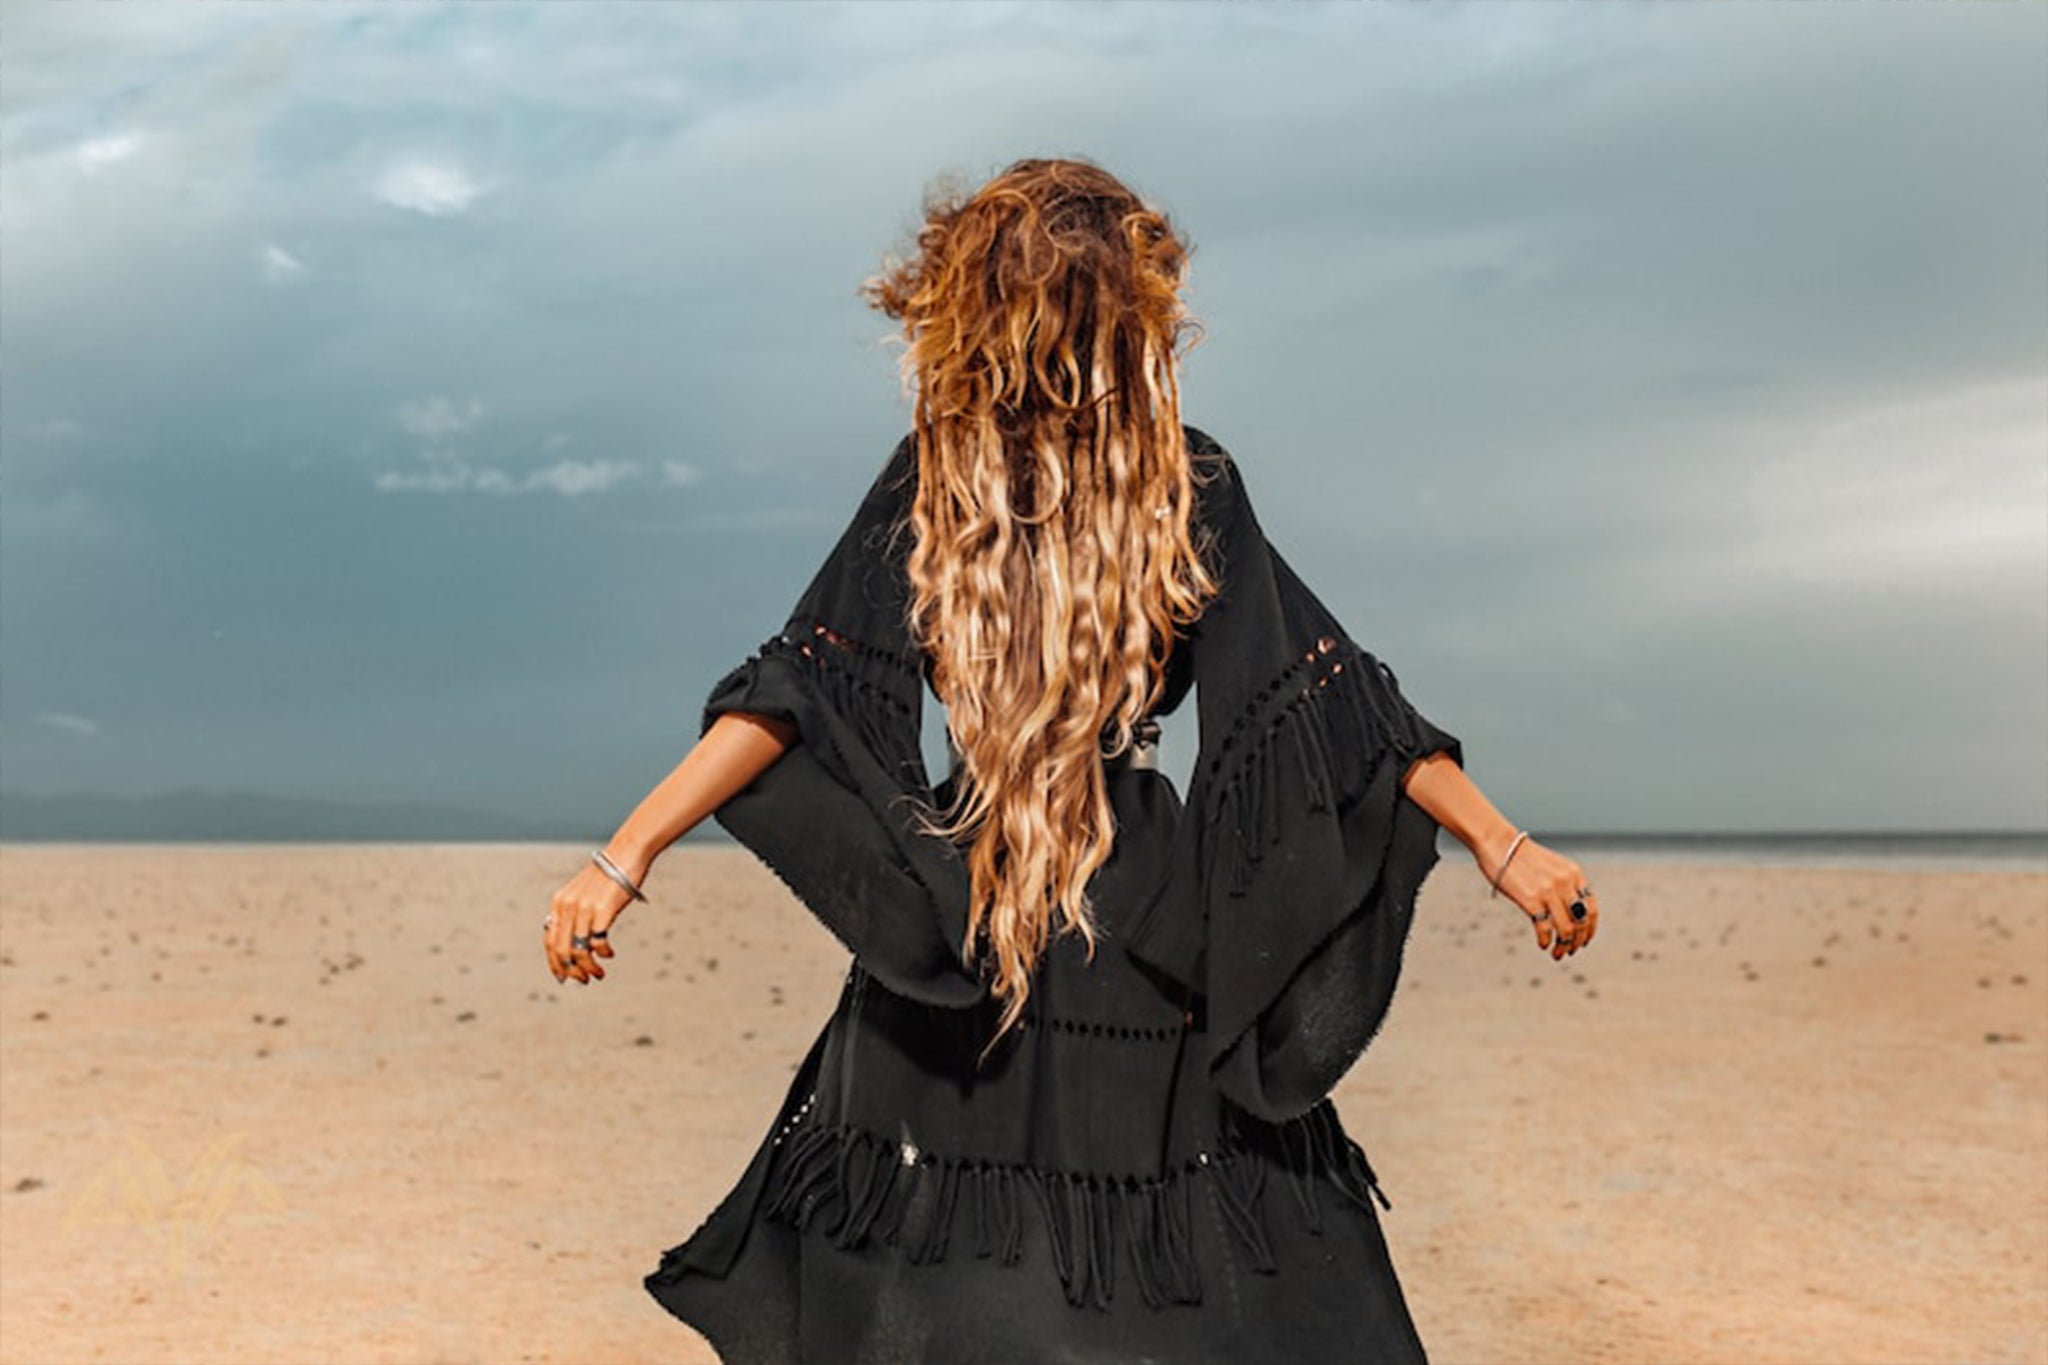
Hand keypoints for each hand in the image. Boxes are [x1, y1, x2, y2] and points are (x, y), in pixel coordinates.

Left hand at [544, 861, 636, 983]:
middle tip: (583, 980)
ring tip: (598, 974)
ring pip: (578, 951)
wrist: (626, 854)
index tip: (564, 976)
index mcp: (559, 903)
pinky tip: (609, 954)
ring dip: (588, 968)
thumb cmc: (608, 875)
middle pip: (560, 950)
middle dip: (570, 971)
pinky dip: (603, 953)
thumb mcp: (583, 892)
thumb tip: (578, 942)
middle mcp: (567, 907)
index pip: (549, 941)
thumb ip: (576, 912)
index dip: (555, 963)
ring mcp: (584, 909)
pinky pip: (597, 942)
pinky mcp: (602, 911)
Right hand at [1480, 834, 1599, 960]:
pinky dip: (1546, 940)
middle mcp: (1566, 883)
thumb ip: (1563, 885)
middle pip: (1582, 922)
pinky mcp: (1531, 899)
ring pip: (1567, 928)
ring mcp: (1549, 891)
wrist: (1497, 842)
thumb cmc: (1520, 856)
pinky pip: (1545, 927)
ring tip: (1557, 954)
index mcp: (1574, 874)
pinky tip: (1542, 944)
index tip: (1582, 941)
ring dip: (1563, 946)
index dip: (1589, 930)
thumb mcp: (1551, 867)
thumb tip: (1567, 912)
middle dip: (1578, 942)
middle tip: (1569, 951)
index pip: (1592, 909)